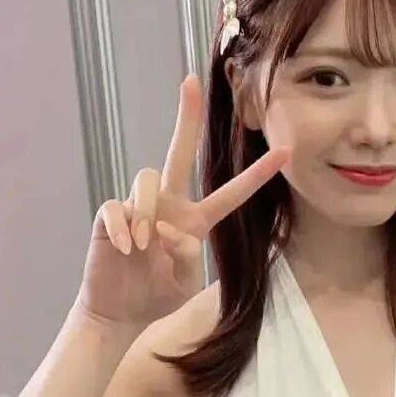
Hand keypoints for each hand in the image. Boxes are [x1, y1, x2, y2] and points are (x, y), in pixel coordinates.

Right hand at [76, 73, 291, 329]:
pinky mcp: (111, 215)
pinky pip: (117, 206)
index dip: (257, 174)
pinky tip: (126, 249)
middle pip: (179, 152)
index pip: (231, 194)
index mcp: (196, 220)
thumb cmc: (157, 296)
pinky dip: (123, 228)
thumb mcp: (184, 283)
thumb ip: (188, 258)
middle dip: (185, 118)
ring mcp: (139, 207)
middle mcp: (169, 205)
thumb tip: (170, 230)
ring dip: (148, 212)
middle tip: (190, 82)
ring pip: (147, 179)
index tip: (285, 151)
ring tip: (145, 246)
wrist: (120, 314)